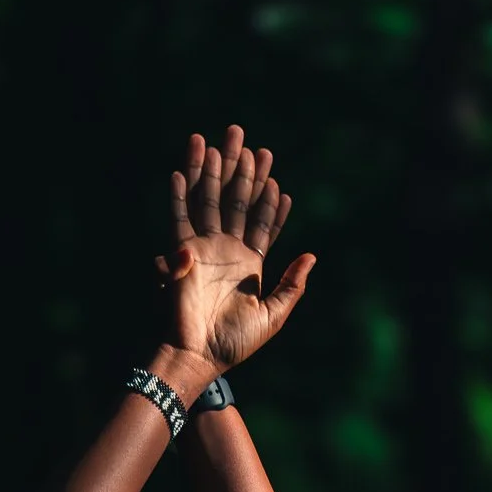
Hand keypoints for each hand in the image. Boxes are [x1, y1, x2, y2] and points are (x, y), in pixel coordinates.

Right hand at [152, 125, 315, 375]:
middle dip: (240, 170)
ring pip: (208, 201)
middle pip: (235, 201)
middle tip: (242, 137)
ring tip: (215, 142)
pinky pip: (180, 218)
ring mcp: (203, 250)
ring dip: (211, 172)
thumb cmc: (235, 342)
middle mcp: (226, 250)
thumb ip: (292, 286)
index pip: (261, 222)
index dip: (268, 201)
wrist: (200, 355)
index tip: (276, 179)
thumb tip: (311, 256)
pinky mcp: (182, 254)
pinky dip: (180, 195)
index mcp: (249, 264)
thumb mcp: (273, 316)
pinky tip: (181, 171)